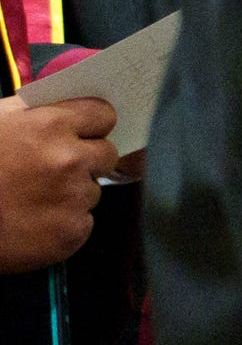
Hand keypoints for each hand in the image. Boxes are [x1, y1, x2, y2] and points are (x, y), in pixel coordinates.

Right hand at [0, 96, 116, 271]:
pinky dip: (63, 226)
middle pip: (106, 155)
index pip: (103, 115)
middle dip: (86, 161)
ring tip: (33, 201)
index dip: (91, 126)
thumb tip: (72, 109)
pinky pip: (82, 224)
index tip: (81, 135)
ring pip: (92, 192)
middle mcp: (69, 159)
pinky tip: (33, 225)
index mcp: (51, 125)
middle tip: (54, 172)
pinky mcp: (69, 235)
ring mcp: (72, 199)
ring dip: (71, 195)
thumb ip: (38, 112)